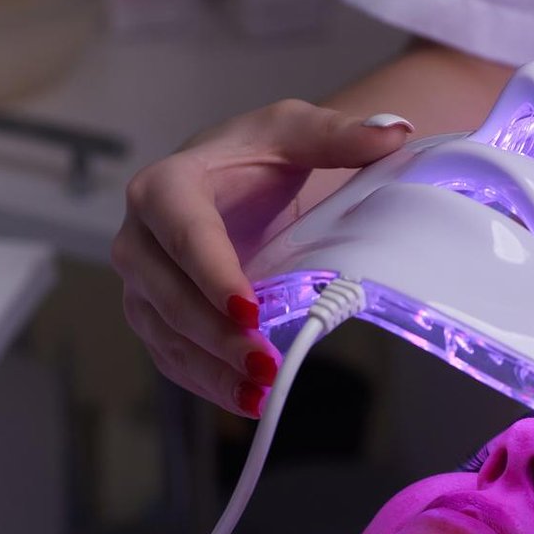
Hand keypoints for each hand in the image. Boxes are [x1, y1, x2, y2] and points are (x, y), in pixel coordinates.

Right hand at [111, 100, 415, 417]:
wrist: (235, 181)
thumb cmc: (256, 157)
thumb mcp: (297, 133)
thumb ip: (339, 135)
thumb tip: (394, 133)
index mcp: (166, 186)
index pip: (183, 234)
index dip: (213, 276)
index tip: (249, 312)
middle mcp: (140, 237)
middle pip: (167, 294)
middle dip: (216, 336)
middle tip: (266, 364)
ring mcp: (144, 282)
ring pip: (165, 334)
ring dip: (210, 369)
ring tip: (261, 393)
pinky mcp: (155, 317)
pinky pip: (171, 357)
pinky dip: (206, 383)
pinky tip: (247, 400)